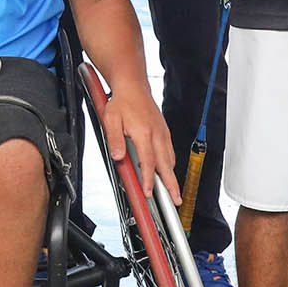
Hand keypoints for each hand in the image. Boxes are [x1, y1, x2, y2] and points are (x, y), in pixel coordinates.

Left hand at [102, 82, 178, 203]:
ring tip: (173, 191)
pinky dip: (169, 163)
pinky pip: (169, 151)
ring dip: (172, 176)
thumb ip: (115, 139)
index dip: (149, 180)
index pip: (149, 162)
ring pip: (170, 159)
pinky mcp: (164, 131)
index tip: (149, 192)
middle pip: (166, 165)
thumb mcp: (111, 119)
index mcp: (144, 133)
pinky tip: (166, 170)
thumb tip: (118, 157)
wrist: (133, 86)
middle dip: (172, 185)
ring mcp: (162, 133)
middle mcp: (157, 134)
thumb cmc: (122, 102)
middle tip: (176, 200)